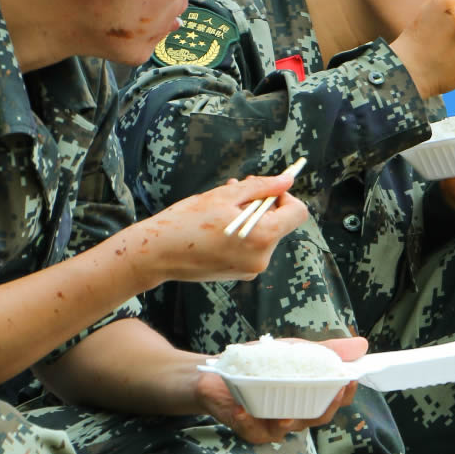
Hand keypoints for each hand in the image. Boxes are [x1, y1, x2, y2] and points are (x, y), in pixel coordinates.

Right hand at [122, 171, 306, 284]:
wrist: (156, 254)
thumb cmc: (186, 220)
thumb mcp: (224, 196)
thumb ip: (261, 186)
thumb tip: (288, 179)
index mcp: (262, 237)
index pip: (298, 213)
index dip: (284, 196)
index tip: (264, 190)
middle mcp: (262, 258)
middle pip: (280, 223)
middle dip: (262, 205)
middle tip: (236, 191)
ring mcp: (251, 269)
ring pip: (265, 234)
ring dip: (250, 217)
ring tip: (222, 207)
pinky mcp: (240, 274)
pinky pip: (252, 247)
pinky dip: (243, 233)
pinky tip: (218, 226)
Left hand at [194, 336, 367, 443]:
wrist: (218, 373)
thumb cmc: (261, 364)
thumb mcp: (295, 351)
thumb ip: (325, 350)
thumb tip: (362, 344)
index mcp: (309, 396)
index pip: (335, 400)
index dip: (345, 393)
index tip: (351, 378)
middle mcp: (295, 413)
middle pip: (317, 417)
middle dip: (326, 407)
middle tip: (331, 392)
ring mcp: (272, 423)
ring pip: (287, 428)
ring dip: (287, 421)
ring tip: (285, 414)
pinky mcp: (248, 427)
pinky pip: (252, 430)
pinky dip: (248, 421)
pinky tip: (243, 410)